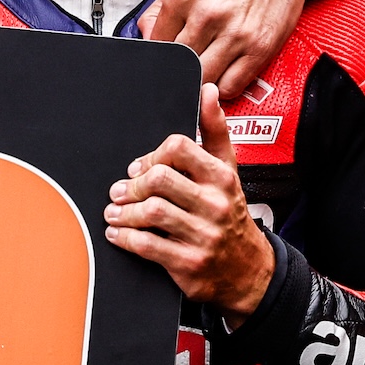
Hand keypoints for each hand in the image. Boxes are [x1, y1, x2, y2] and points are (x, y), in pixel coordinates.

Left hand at [104, 86, 274, 319]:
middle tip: (120, 192)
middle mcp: (215, 204)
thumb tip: (207, 92)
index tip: (138, 168)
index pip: (178, 148)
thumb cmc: (230, 216)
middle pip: (160, 179)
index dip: (150, 156)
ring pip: (151, 212)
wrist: (249, 272)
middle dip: (132, 185)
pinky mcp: (189, 263)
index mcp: (222, 177)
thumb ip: (215, 131)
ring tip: (115, 212)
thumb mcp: (229, 172)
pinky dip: (125, 238)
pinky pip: (147, 246)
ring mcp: (203, 235)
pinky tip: (119, 234)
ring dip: (124, 212)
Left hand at [142, 0, 318, 97]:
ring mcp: (236, 33)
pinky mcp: (260, 48)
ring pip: (202, 79)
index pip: (158, 44)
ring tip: (204, 70)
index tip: (166, 60)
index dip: (160, 56)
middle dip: (179, 71)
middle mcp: (208, 14)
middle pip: (179, 65)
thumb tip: (145, 35)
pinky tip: (224, 72)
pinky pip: (231, 86)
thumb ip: (162, 8)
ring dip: (201, 81)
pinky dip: (224, 86)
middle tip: (183, 70)